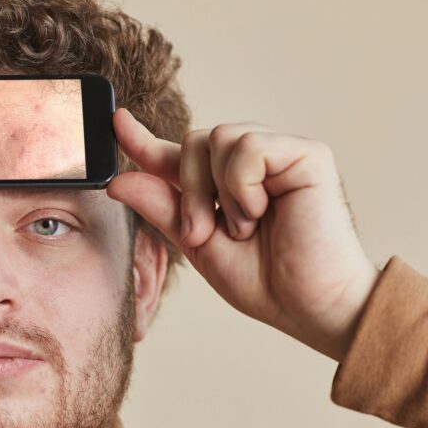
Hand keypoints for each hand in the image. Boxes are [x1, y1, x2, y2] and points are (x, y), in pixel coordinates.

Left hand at [106, 109, 378, 361]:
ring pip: (217, 137)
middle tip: (203, 233)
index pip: (178, 155)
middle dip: (188, 190)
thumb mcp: (198, 244)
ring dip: (218, 191)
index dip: (144, 140)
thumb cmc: (266, 281)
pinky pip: (248, 145)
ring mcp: (281, 154)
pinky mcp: (306, 153)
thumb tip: (118, 181)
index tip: (115, 122)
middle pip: (193, 140)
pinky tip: (263, 211)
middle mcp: (253, 164)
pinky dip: (243, 184)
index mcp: (226, 185)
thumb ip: (162, 208)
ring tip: (245, 227)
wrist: (312, 305)